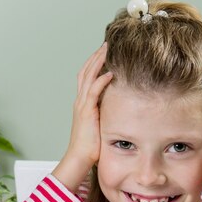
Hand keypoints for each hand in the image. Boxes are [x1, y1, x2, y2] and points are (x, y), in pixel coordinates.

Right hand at [53, 43, 112, 191]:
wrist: (79, 158)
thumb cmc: (90, 146)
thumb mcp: (100, 125)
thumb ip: (107, 114)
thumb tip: (122, 110)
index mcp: (83, 103)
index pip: (87, 77)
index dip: (95, 63)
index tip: (105, 52)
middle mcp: (80, 101)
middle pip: (86, 71)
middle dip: (96, 56)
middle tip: (107, 43)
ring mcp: (82, 105)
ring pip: (88, 76)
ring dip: (98, 62)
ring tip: (107, 49)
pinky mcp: (86, 112)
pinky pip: (93, 92)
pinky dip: (101, 80)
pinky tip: (110, 72)